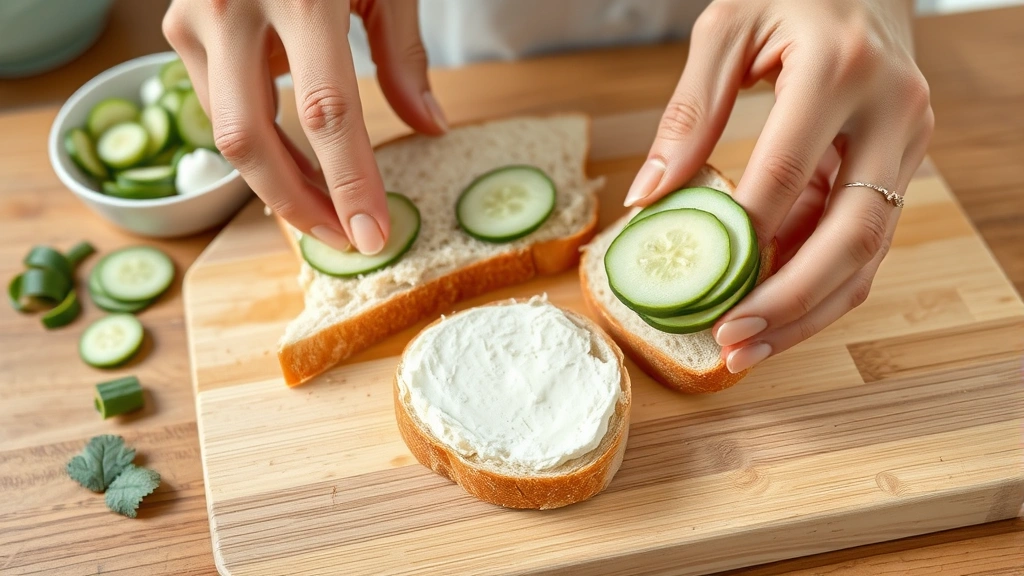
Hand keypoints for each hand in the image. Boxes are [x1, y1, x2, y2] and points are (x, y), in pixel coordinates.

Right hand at [163, 0, 446, 253]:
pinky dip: (262, 141)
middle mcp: (232, 7)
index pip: (325, 113)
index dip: (349, 182)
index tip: (372, 237)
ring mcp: (195, 16)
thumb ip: (403, 54)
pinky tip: (299, 162)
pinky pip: (221, 104)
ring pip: (227, 131)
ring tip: (329, 210)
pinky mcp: (181, 25)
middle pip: (250, 139)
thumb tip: (430, 127)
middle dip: (299, 203)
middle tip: (346, 239)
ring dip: (278, 181)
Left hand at [625, 0, 932, 372]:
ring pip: (867, 253)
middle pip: (851, 234)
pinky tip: (772, 316)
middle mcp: (892, 113)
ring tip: (747, 349)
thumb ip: (688, 114)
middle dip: (789, 301)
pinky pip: (863, 242)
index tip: (698, 285)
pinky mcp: (899, 168)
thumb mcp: (726, 30)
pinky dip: (818, 286)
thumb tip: (649, 198)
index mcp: (841, 70)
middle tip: (731, 340)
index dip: (741, 238)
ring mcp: (907, 144)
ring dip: (808, 311)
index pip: (786, 173)